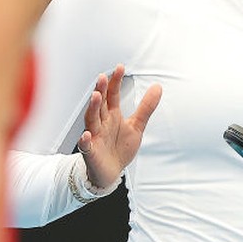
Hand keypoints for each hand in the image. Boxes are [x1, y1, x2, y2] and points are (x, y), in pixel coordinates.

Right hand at [77, 64, 161, 189]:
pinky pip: (86, 146)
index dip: (115, 82)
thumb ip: (146, 107)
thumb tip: (157, 87)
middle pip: (100, 104)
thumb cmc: (120, 148)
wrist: (111, 173)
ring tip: (96, 97)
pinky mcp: (91, 152)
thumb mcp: (137, 126)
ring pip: (91, 120)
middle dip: (101, 91)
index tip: (120, 68)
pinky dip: (85, 141)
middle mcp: (102, 123)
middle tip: (102, 77)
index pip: (112, 95)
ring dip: (93, 109)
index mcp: (112, 115)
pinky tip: (87, 135)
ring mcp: (95, 137)